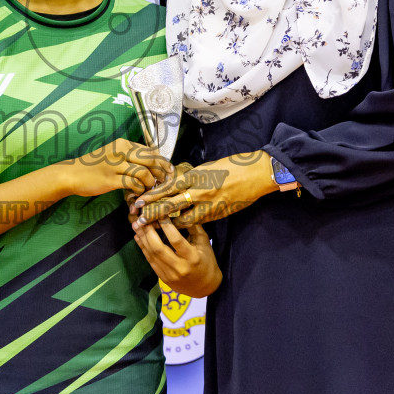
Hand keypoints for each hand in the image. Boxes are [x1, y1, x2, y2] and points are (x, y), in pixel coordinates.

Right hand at [58, 139, 171, 198]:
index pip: (150, 150)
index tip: (168, 169)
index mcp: (123, 143)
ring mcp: (115, 165)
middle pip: (150, 160)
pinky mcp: (110, 179)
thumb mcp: (113, 154)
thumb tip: (151, 162)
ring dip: (151, 182)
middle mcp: (120, 151)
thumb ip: (130, 156)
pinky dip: (140, 189)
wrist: (72, 173)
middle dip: (162, 171)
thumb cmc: (94, 165)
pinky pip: (133, 183)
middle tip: (166, 180)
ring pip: (144, 172)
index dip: (162, 161)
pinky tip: (139, 192)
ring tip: (151, 188)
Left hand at [130, 151, 276, 228]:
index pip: (167, 188)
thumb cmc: (232, 166)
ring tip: (156, 227)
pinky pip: (197, 222)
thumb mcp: (207, 168)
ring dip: (168, 223)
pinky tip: (178, 227)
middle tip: (138, 219)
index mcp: (194, 176)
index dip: (151, 196)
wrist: (256, 175)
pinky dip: (186, 224)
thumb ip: (191, 177)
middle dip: (153, 213)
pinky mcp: (217, 214)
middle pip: (170, 205)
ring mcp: (208, 205)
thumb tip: (177, 184)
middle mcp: (199, 191)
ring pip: (182, 219)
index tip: (138, 202)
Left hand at [132, 219, 221, 297]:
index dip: (166, 226)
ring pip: (151, 255)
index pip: (176, 240)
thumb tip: (180, 209)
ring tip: (136, 225)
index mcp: (192, 258)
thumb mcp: (204, 243)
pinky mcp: (162, 278)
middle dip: (149, 232)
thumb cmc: (207, 261)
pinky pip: (150, 261)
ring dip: (142, 239)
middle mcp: (179, 267)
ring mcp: (169, 274)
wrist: (204, 286)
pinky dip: (143, 248)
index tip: (160, 213)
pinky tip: (139, 237)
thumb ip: (193, 227)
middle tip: (143, 218)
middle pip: (159, 249)